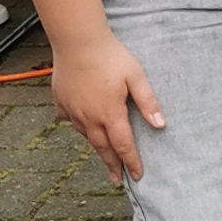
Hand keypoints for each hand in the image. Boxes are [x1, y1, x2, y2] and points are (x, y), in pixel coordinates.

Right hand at [50, 37, 164, 182]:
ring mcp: (73, 110)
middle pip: (102, 148)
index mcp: (110, 113)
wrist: (77, 41)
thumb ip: (148, 102)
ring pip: (86, 135)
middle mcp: (89, 117)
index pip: (123, 145)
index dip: (131, 162)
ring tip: (103, 154)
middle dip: (112, 164)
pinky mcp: (61, 101)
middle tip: (116, 179)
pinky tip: (82, 124)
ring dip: (96, 146)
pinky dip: (78, 126)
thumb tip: (160, 125)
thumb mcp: (136, 77)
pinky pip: (70, 120)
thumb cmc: (110, 57)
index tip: (137, 176)